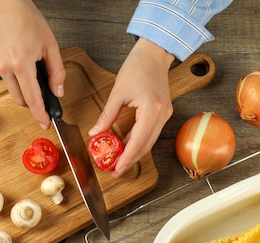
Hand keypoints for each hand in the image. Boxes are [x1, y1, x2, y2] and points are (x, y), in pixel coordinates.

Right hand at [0, 0, 64, 128]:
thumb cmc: (27, 20)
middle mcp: (7, 68)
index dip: (40, 114)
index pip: (33, 98)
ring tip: (37, 78)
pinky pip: (9, 81)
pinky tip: (27, 69)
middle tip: (47, 101)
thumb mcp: (50, 45)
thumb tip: (58, 91)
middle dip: (34, 104)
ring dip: (26, 92)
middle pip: (21, 100)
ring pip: (14, 92)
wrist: (6, 6)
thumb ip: (57, 72)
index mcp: (22, 64)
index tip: (45, 124)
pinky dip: (20, 81)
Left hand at [89, 38, 174, 176]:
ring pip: (149, 141)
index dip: (127, 158)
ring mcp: (164, 115)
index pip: (138, 141)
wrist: (154, 54)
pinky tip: (126, 146)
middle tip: (115, 170)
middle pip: (146, 146)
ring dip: (134, 152)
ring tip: (118, 161)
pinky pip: (150, 132)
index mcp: (151, 109)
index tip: (116, 169)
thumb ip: (107, 115)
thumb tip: (95, 133)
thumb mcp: (117, 92)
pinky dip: (138, 141)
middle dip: (130, 160)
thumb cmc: (137, 67)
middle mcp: (161, 115)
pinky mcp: (163, 113)